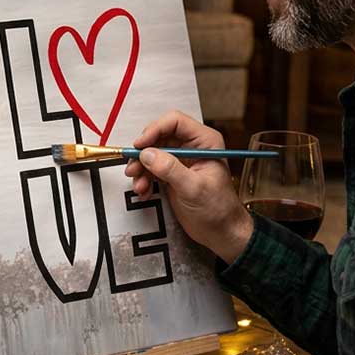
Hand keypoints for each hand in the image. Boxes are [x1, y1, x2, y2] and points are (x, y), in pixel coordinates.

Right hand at [124, 110, 253, 262]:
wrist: (221, 233)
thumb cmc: (218, 210)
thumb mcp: (193, 188)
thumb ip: (170, 169)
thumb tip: (147, 154)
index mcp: (205, 142)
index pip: (175, 122)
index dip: (154, 130)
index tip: (140, 146)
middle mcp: (192, 147)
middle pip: (159, 136)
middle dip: (143, 153)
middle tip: (133, 167)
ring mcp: (180, 160)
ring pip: (151, 153)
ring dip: (140, 168)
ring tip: (139, 185)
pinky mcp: (171, 174)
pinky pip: (151, 168)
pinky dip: (143, 178)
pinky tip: (143, 191)